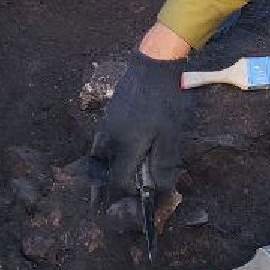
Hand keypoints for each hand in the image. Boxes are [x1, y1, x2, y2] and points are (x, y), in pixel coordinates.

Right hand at [86, 49, 187, 205]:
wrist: (155, 62)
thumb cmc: (166, 99)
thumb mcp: (171, 135)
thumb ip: (164, 164)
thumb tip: (161, 190)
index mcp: (125, 145)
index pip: (119, 181)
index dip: (125, 197)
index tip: (133, 206)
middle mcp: (110, 137)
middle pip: (100, 171)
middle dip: (100, 191)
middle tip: (97, 206)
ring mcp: (107, 124)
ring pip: (97, 156)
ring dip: (99, 174)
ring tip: (100, 187)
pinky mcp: (109, 114)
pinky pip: (101, 142)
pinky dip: (102, 156)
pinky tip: (111, 157)